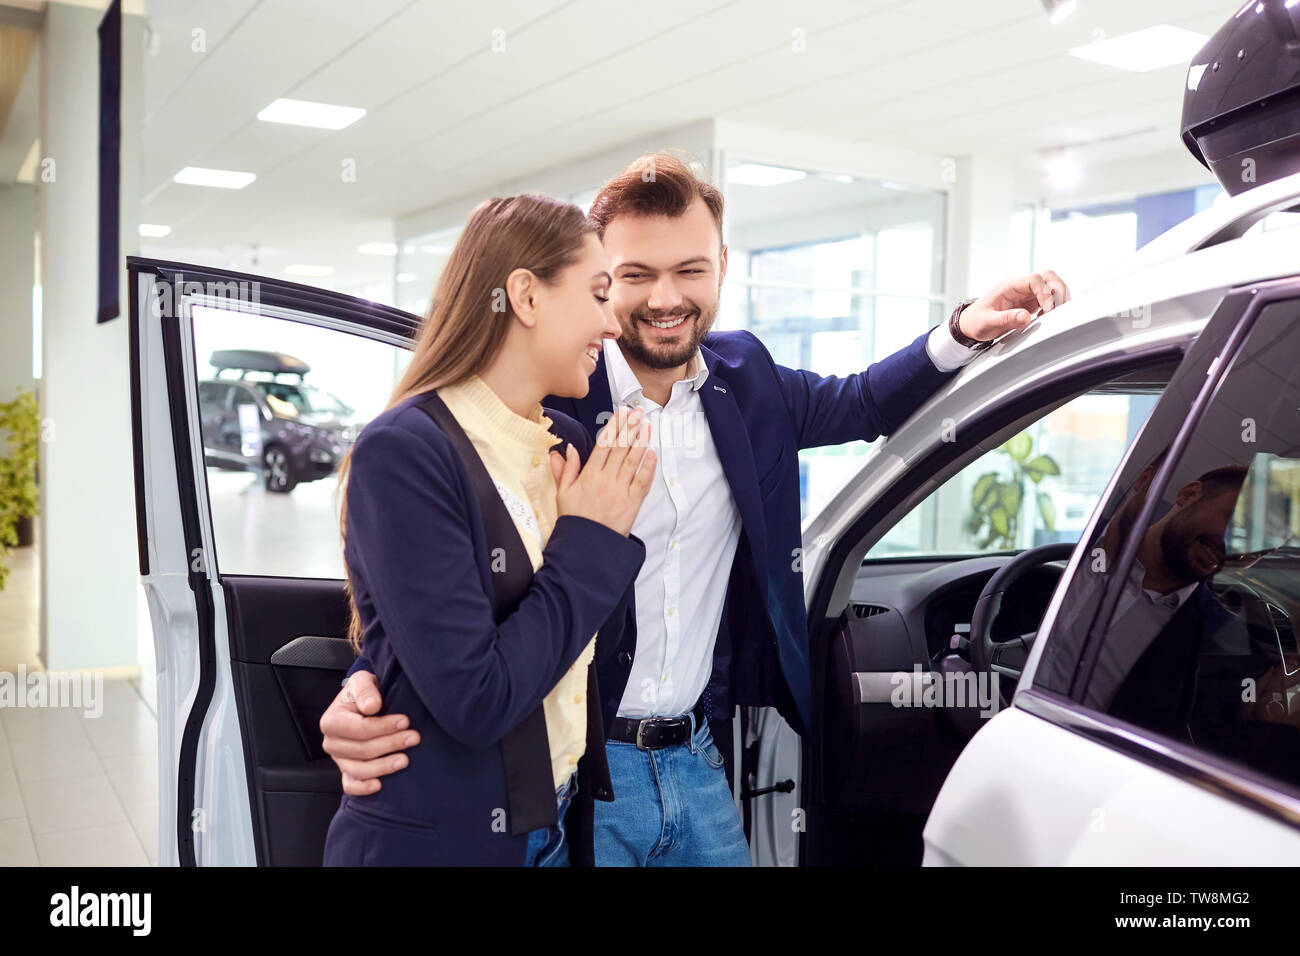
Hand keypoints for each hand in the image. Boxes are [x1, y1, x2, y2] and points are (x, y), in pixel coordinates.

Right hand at [320, 671, 419, 794]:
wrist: (364, 702)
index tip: (405, 721)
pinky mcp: (347, 771)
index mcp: (331, 721)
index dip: (383, 727)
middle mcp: (332, 742)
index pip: (359, 729)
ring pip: (359, 770)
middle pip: (362, 750)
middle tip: (414, 738)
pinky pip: (350, 785)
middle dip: (390, 744)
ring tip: (405, 760)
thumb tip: (372, 706)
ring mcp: (339, 759)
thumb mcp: (362, 681)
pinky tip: (379, 786)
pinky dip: (363, 788)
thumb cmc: (363, 692)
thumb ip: (365, 690)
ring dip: (383, 767)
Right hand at [550, 406, 655, 535]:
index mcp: (588, 475)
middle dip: (630, 428)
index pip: (603, 445)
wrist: (586, 546)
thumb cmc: (574, 520)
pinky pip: (642, 482)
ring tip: (647, 426)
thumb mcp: (562, 493)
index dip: (614, 427)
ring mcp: (620, 491)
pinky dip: (648, 467)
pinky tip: (652, 453)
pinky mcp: (632, 503)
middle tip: (639, 412)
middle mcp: (605, 479)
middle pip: (620, 448)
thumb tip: (566, 449)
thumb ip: (565, 469)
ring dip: (641, 441)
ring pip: (632, 461)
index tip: (621, 413)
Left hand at [960, 271, 1070, 341]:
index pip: (1034, 279)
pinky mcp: (1031, 302)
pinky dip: (1055, 305)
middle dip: (1058, 290)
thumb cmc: (977, 321)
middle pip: (1047, 276)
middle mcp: (1020, 286)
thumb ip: (1005, 319)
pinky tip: (1051, 317)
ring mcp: (1027, 293)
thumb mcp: (987, 322)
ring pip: (1051, 285)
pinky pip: (1049, 298)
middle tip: (1061, 308)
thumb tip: (1025, 317)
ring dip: (1059, 297)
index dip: (1045, 292)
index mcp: (1009, 286)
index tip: (1047, 309)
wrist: (972, 324)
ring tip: (1057, 314)